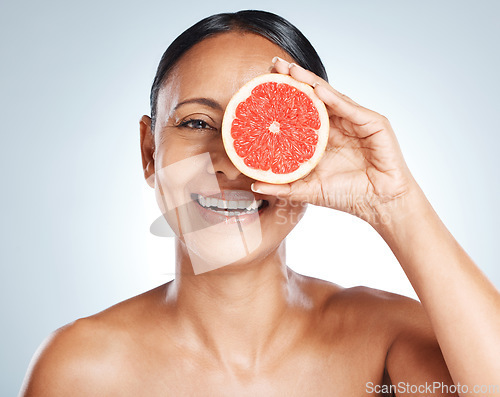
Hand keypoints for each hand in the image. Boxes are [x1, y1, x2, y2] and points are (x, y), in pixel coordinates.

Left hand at [252, 57, 417, 224]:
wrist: (379, 204)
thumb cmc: (347, 195)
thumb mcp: (309, 189)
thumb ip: (284, 186)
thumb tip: (255, 185)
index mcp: (322, 137)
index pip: (300, 110)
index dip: (283, 97)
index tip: (261, 84)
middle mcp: (338, 124)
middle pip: (313, 97)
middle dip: (294, 79)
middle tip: (273, 65)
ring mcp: (355, 121)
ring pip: (330, 96)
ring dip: (310, 81)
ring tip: (291, 69)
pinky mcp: (372, 122)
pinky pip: (349, 108)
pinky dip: (333, 98)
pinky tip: (317, 89)